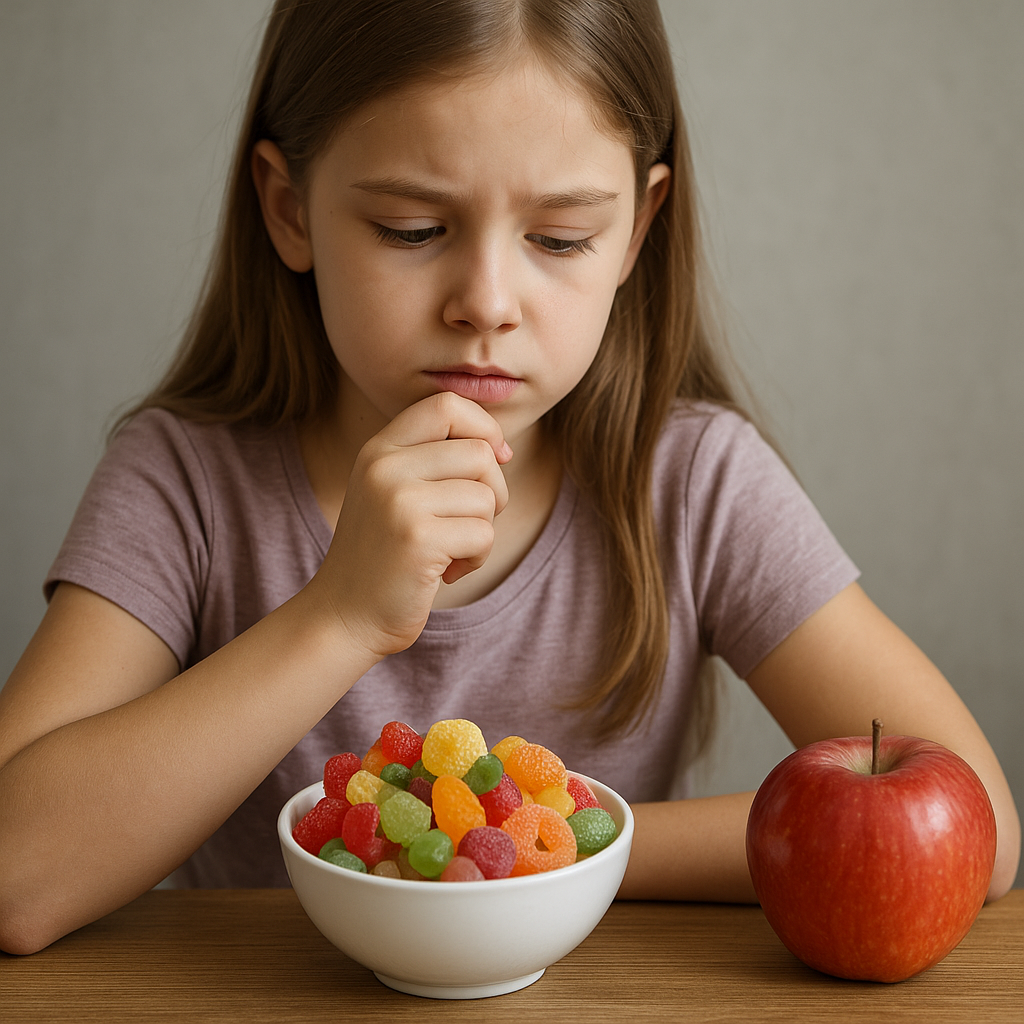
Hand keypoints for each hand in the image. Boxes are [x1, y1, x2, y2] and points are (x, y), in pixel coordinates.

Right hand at [312, 392, 511, 657]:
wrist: (344, 616)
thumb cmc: (385, 555)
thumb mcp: (395, 492)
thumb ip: (433, 460)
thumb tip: (498, 447)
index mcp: (379, 448)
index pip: (446, 405)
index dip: (483, 427)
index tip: (495, 459)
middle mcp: (385, 466)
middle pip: (479, 453)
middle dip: (493, 492)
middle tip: (470, 522)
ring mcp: (399, 501)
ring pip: (487, 497)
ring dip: (483, 530)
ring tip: (450, 551)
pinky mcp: (418, 539)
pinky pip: (484, 534)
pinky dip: (477, 558)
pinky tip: (446, 572)